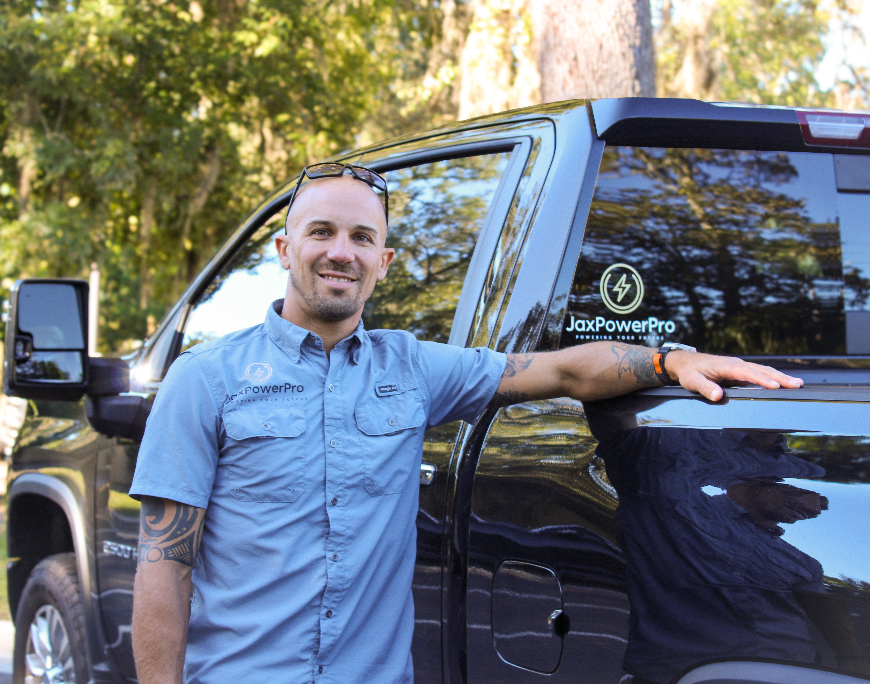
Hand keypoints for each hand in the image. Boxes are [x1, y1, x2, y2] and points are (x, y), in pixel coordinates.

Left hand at [665, 351, 802, 401]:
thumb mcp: (692, 381)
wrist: (685, 363)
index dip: (762, 379)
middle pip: (761, 370)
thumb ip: (704, 387)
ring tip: (797, 384)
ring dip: (780, 377)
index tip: (776, 386)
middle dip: (780, 377)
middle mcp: (736, 364)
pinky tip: (782, 384)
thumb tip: (718, 396)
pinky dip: (772, 378)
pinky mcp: (739, 372)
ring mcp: (739, 367)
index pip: (747, 372)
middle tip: (797, 385)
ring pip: (763, 371)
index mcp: (726, 365)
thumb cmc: (689, 372)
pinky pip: (759, 374)